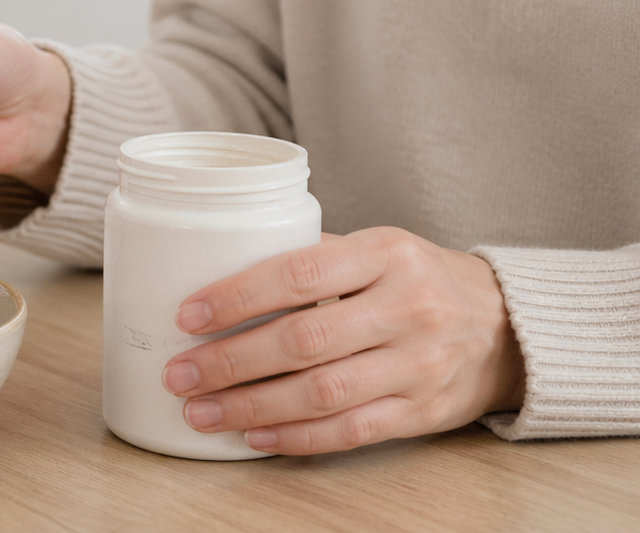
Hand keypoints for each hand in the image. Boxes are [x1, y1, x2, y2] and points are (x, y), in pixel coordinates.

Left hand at [162, 227, 525, 454]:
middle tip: (180, 374)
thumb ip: (314, 257)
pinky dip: (296, 437)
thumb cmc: (420, 280)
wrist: (506, 327)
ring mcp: (419, 364)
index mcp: (387, 253)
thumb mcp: (378, 248)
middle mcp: (408, 308)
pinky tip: (254, 436)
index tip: (188, 316)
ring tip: (201, 411)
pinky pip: (350, 431)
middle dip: (230, 361)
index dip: (237, 297)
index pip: (299, 275)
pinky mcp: (424, 411)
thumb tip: (220, 269)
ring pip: (322, 393)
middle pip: (304, 341)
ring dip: (251, 407)